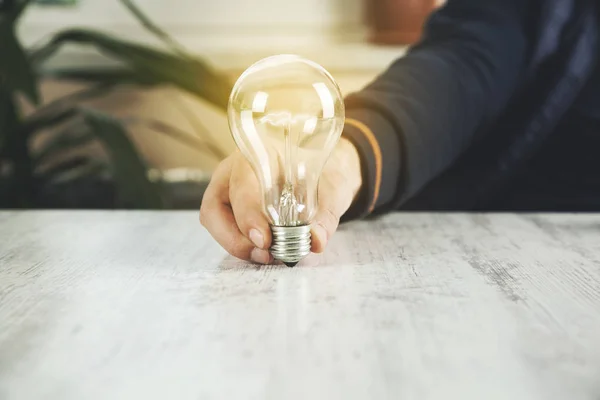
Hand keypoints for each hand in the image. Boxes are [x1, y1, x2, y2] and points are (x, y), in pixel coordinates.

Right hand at [199, 137, 362, 263]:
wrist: (327, 172)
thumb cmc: (325, 174)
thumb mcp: (334, 191)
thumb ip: (325, 217)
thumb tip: (315, 241)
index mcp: (262, 153)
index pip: (243, 183)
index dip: (248, 214)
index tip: (264, 239)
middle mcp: (237, 168)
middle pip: (216, 205)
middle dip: (235, 237)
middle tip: (263, 253)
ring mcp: (228, 186)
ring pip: (213, 218)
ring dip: (234, 243)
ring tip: (264, 256)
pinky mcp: (230, 205)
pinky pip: (222, 227)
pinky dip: (239, 243)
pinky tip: (262, 252)